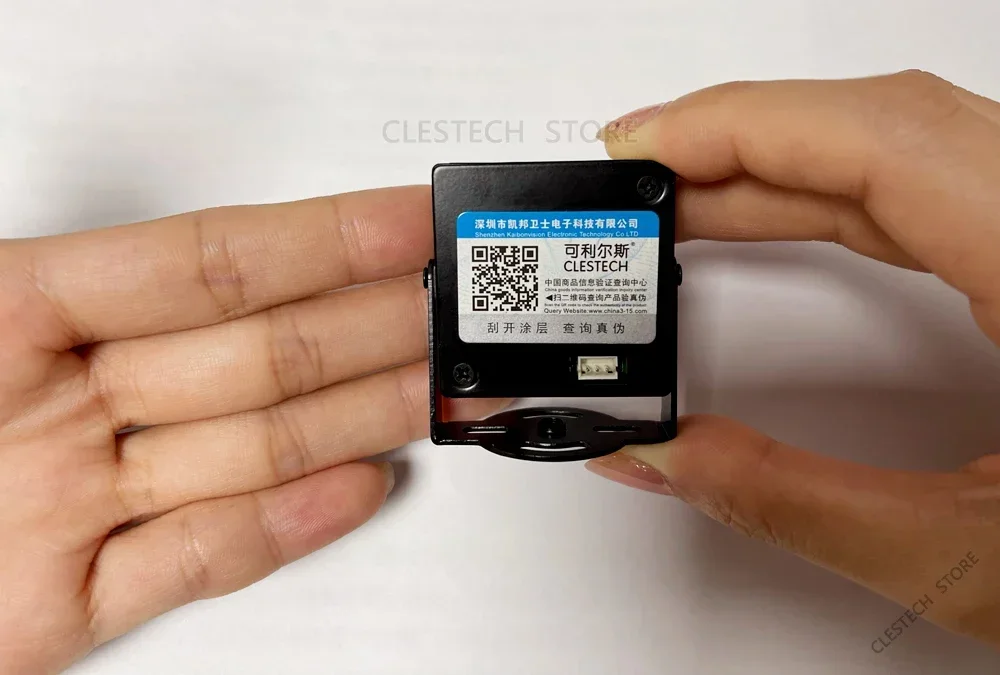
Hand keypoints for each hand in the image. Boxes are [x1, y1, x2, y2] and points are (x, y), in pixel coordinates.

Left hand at [0, 187, 496, 673]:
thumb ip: (48, 288)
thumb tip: (228, 274)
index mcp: (11, 319)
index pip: (207, 265)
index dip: (319, 242)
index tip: (405, 223)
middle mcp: (61, 410)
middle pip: (253, 355)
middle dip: (367, 326)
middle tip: (454, 307)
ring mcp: (76, 503)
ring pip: (247, 450)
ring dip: (353, 417)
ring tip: (433, 387)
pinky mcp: (72, 600)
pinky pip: (201, 558)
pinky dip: (284, 526)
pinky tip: (358, 486)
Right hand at [587, 70, 999, 647]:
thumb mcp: (972, 561)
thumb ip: (791, 502)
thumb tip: (663, 457)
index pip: (883, 140)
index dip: (740, 126)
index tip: (642, 149)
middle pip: (882, 129)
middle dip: (737, 147)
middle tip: (636, 192)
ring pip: (905, 149)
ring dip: (780, 169)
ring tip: (684, 208)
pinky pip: (930, 184)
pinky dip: (835, 192)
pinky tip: (777, 217)